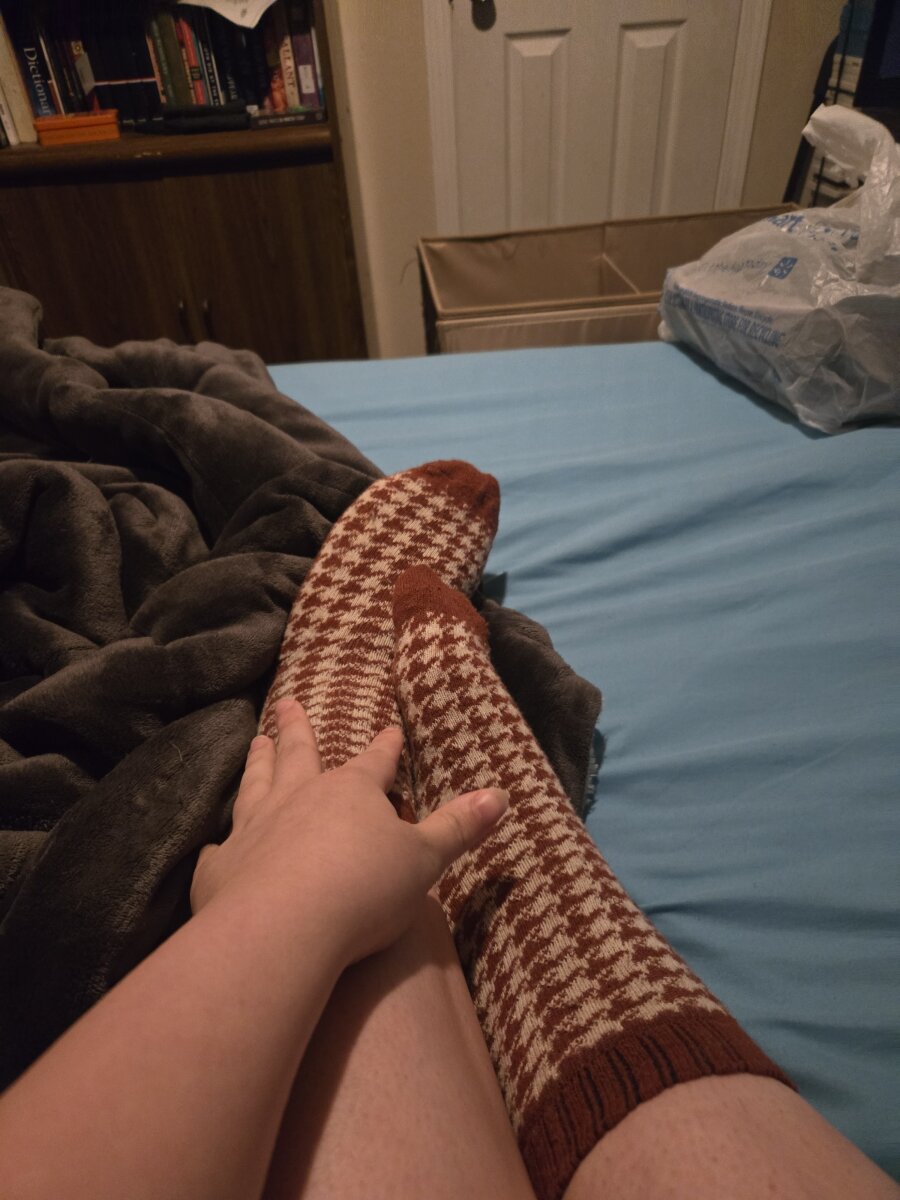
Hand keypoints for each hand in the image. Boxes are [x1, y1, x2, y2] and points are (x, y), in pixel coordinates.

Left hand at [190, 698, 507, 965]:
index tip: (389, 730)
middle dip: (297, 730)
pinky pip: (217, 852)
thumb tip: (500, 795)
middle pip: (299, 756)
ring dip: (257, 764)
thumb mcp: (425, 860)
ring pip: (255, 785)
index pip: (374, 762)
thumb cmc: (364, 889)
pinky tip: (214, 848)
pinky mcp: (221, 868)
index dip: (384, 748)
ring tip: (255, 742)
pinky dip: (219, 847)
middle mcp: (298, 799)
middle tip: (286, 704)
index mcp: (351, 793)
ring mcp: (254, 829)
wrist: (283, 927)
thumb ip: (457, 827)